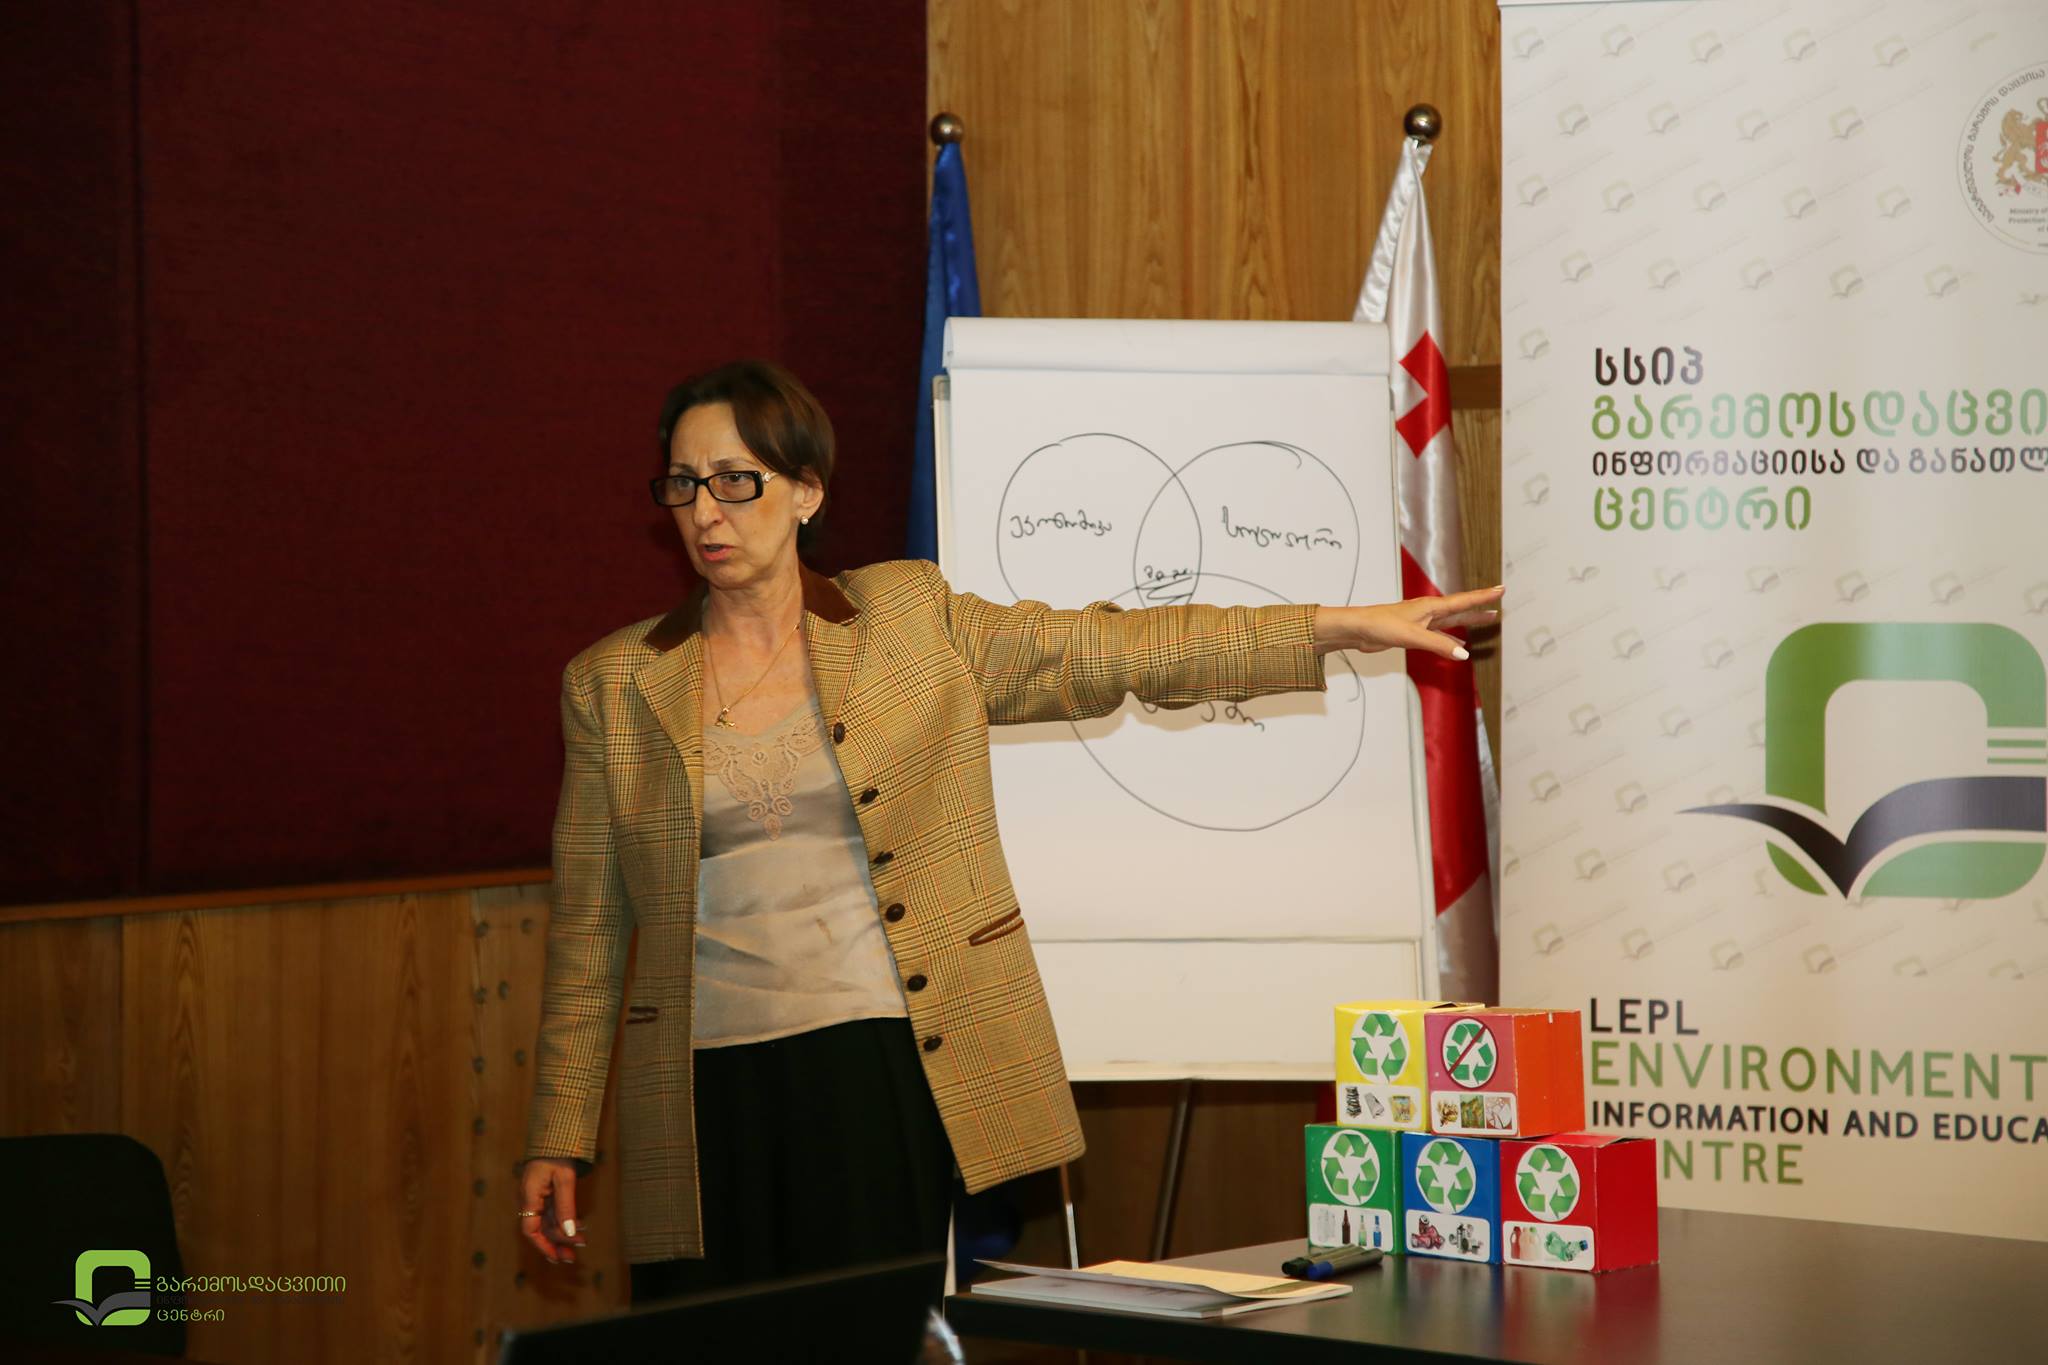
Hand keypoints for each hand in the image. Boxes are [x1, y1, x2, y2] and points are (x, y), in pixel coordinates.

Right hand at [519, 1157, 587, 1264]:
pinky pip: (553, 1212)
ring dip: (563, 1234)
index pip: (530, 1230)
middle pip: (541, 1229)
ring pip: (548, 1222)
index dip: (543, 1246)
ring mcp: (538, 1196)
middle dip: (556, 1244)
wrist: (555, 1133)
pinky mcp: (546, 1192)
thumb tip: (570, 1233)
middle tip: (574, 1257)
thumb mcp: (564, 1179)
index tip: (557, 1258)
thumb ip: (566, 1206)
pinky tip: (579, 1227)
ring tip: (581, 1243)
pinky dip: (565, 1221)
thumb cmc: (558, 1153)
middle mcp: (531, 1199)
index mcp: (529, 1196)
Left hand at [1314, 585, 1503, 658]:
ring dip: (1469, 621)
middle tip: (1499, 603)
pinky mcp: (1414, 634)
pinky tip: (1459, 645)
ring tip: (1487, 619)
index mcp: (1431, 607)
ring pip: (1452, 621)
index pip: (1463, 600)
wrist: (1358, 629)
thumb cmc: (1381, 625)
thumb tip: (1464, 654)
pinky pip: (1440, 635)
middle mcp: (1429, 612)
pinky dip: (1452, 639)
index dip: (1483, 596)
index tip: (1501, 588)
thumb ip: (1438, 645)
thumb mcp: (1413, 636)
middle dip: (1480, 607)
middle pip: (1461, 609)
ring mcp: (1422, 623)